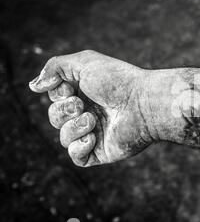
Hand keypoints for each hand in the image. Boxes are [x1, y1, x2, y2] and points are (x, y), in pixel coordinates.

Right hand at [29, 50, 155, 166]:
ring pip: (64, 138)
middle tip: (81, 105)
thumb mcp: (83, 63)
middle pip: (55, 118)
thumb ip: (55, 68)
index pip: (55, 98)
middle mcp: (90, 113)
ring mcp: (97, 133)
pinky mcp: (103, 152)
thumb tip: (33, 86)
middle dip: (63, 111)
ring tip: (93, 120)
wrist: (143, 103)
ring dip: (73, 128)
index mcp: (86, 93)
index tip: (70, 88)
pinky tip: (93, 137)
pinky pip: (78, 158)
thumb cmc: (117, 81)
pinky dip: (79, 147)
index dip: (57, 94)